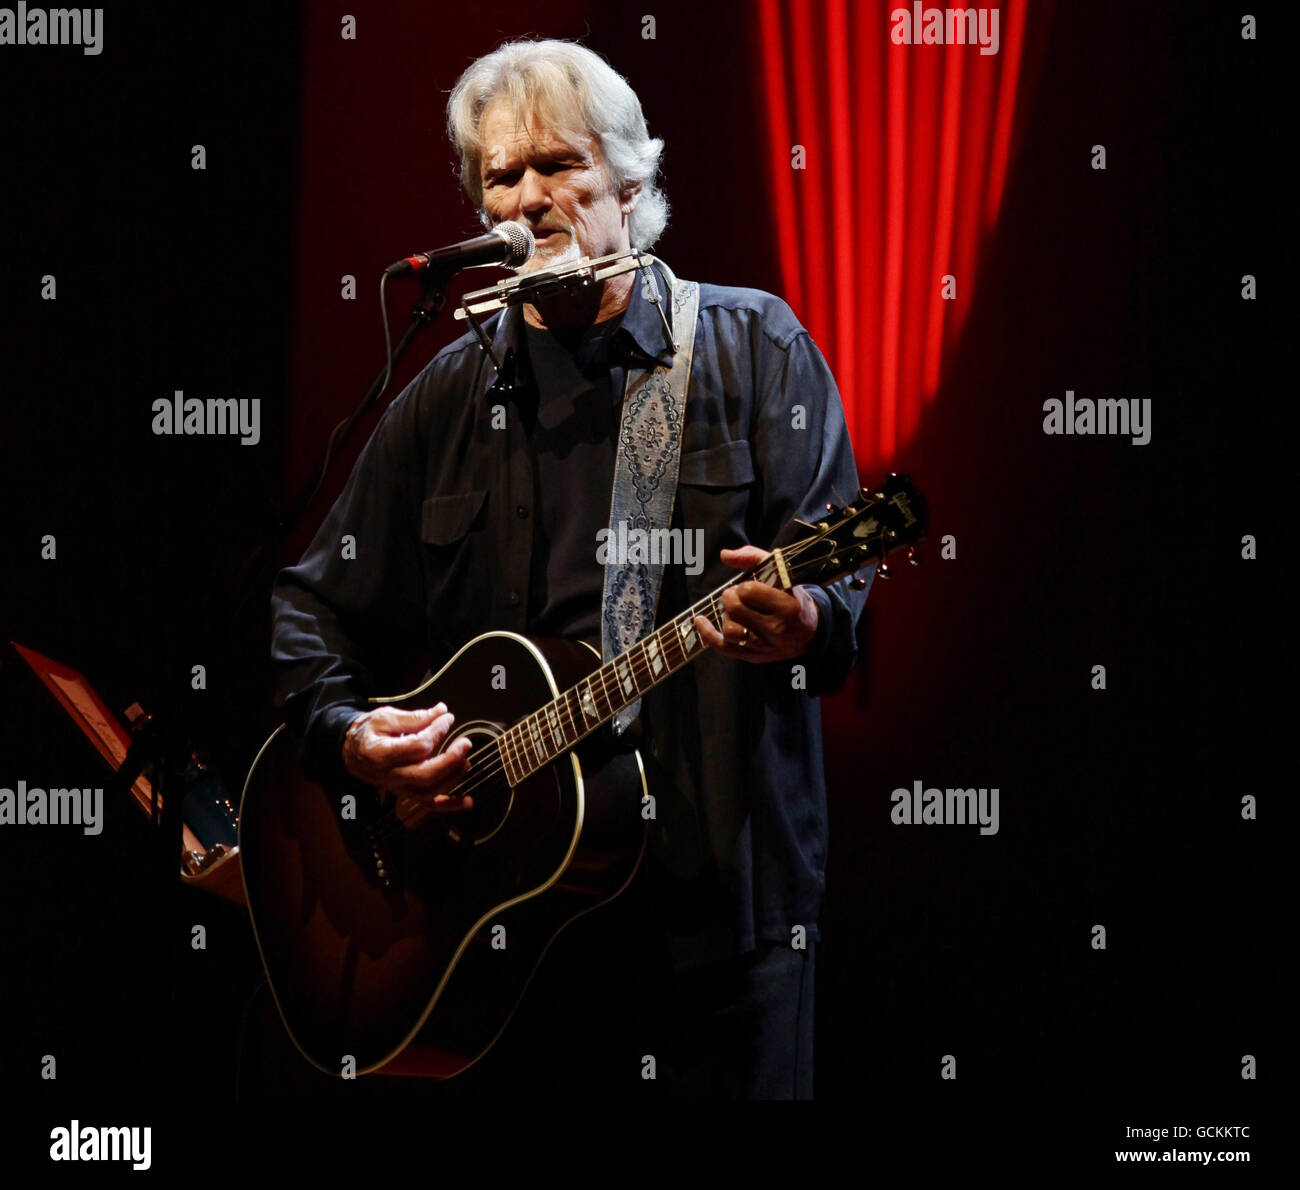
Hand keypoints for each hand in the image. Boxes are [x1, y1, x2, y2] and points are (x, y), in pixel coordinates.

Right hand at [342, 703, 473, 820]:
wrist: (351, 752)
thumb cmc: (368, 733)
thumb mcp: (385, 718)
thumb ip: (414, 717)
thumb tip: (441, 711)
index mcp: (381, 754)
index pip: (417, 747)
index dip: (437, 731)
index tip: (447, 718)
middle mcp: (389, 776)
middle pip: (425, 775)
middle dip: (451, 759)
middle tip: (465, 743)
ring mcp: (398, 788)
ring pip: (429, 792)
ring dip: (453, 778)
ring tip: (466, 760)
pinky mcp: (405, 794)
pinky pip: (428, 805)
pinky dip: (450, 805)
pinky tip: (468, 802)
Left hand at [693, 545, 820, 664]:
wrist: (811, 631)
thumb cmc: (793, 598)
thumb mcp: (782, 574)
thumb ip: (754, 558)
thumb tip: (724, 555)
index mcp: (787, 607)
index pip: (749, 591)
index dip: (744, 586)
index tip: (749, 587)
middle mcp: (777, 629)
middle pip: (736, 610)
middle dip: (730, 597)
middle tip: (736, 595)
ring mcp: (765, 646)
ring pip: (730, 630)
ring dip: (726, 616)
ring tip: (735, 611)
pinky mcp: (754, 657)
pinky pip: (724, 648)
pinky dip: (707, 634)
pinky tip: (699, 620)